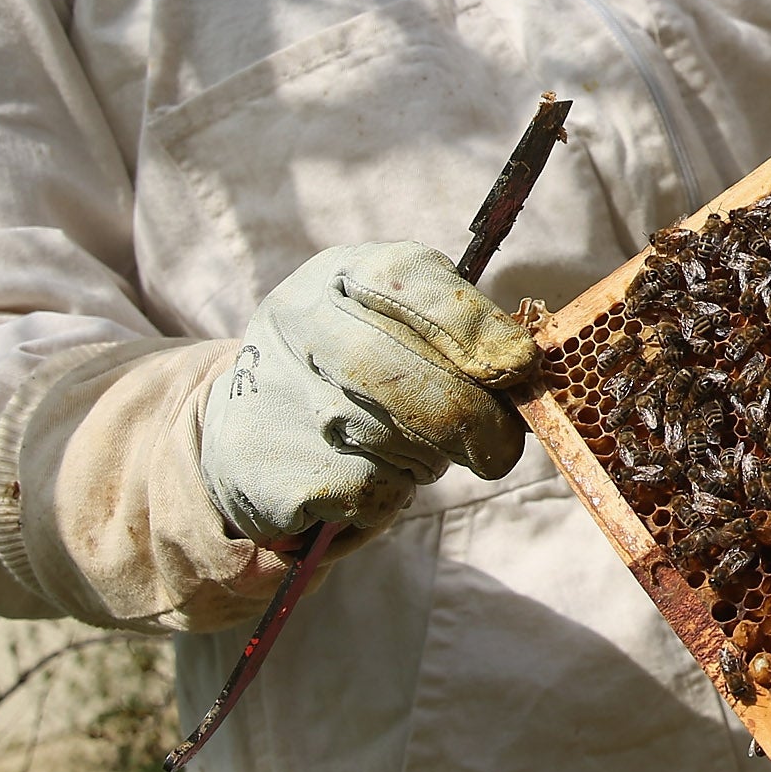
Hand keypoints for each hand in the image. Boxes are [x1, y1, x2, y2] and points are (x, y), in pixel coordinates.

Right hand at [198, 242, 532, 542]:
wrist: (245, 430)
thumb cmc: (352, 370)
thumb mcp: (396, 324)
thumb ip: (460, 333)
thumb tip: (525, 373)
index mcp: (339, 273)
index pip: (415, 284)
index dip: (476, 329)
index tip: (519, 366)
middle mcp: (300, 323)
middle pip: (411, 378)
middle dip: (474, 419)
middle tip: (500, 448)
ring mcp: (279, 397)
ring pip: (400, 444)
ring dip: (427, 458)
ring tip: (397, 444)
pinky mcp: (271, 474)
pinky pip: (372, 494)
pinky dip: (385, 498)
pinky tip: (354, 477)